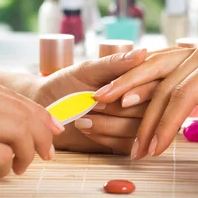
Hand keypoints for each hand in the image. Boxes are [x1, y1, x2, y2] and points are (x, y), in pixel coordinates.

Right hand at [0, 65, 63, 196]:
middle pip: (22, 113)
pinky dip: (4, 168)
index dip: (41, 117)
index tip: (53, 133)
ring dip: (23, 155)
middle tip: (43, 156)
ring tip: (12, 167)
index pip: (14, 97)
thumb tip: (29, 121)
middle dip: (41, 138)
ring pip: (17, 133)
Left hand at [28, 49, 150, 154]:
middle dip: (116, 109)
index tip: (104, 94)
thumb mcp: (88, 70)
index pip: (152, 84)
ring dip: (109, 125)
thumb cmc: (66, 84)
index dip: (132, 90)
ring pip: (138, 130)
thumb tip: (141, 53)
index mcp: (138, 78)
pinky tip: (87, 129)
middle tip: (91, 105)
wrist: (46, 109)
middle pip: (148, 110)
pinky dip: (106, 137)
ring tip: (82, 119)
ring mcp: (135, 123)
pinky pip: (127, 145)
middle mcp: (142, 100)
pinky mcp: (126, 142)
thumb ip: (115, 64)